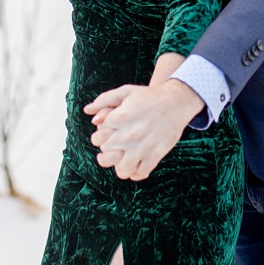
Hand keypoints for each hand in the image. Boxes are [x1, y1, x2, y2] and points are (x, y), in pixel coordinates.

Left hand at [85, 79, 201, 180]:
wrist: (176, 101)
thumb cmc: (148, 96)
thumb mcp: (125, 92)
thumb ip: (104, 100)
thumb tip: (87, 111)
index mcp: (120, 118)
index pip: (97, 137)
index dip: (99, 137)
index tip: (107, 135)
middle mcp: (130, 134)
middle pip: (107, 153)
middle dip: (108, 150)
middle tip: (115, 146)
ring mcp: (143, 146)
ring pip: (122, 169)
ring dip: (119, 166)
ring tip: (122, 159)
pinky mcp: (156, 154)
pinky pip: (141, 173)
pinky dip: (136, 172)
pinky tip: (135, 164)